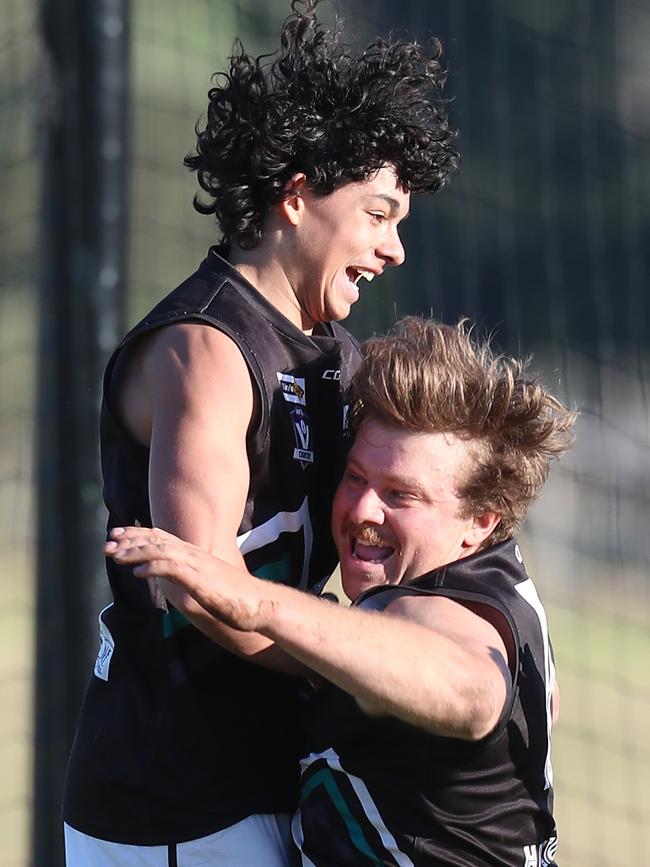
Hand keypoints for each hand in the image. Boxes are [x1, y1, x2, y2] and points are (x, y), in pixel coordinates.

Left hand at [104, 527, 272, 631]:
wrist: (260, 604)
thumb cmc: (235, 598)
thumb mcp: (206, 584)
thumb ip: (189, 579)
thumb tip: (173, 582)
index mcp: (195, 555)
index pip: (162, 538)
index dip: (138, 535)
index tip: (117, 536)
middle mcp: (194, 555)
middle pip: (157, 541)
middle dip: (130, 541)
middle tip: (106, 544)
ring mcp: (198, 566)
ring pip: (162, 552)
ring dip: (136, 552)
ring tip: (115, 556)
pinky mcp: (201, 581)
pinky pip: (174, 570)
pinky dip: (154, 568)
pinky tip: (138, 573)